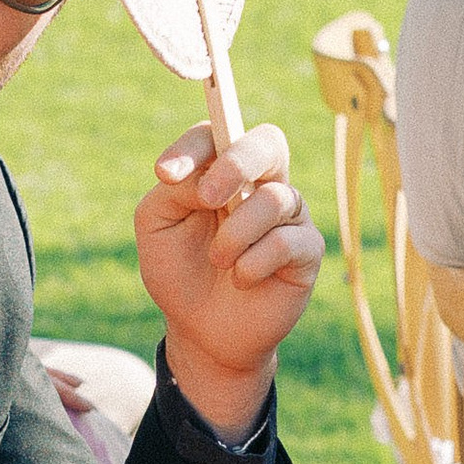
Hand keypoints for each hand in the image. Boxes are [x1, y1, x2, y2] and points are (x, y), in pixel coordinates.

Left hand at [134, 120, 322, 438]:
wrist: (201, 332)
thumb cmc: (178, 270)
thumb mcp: (157, 226)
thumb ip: (175, 192)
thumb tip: (207, 179)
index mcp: (220, 170)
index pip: (218, 131)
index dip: (193, 146)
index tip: (165, 175)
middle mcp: (260, 184)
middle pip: (269, 142)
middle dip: (237, 163)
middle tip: (209, 198)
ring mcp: (288, 216)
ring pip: (275, 198)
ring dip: (235, 233)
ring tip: (219, 260)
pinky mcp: (306, 251)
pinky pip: (287, 241)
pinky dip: (253, 263)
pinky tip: (241, 280)